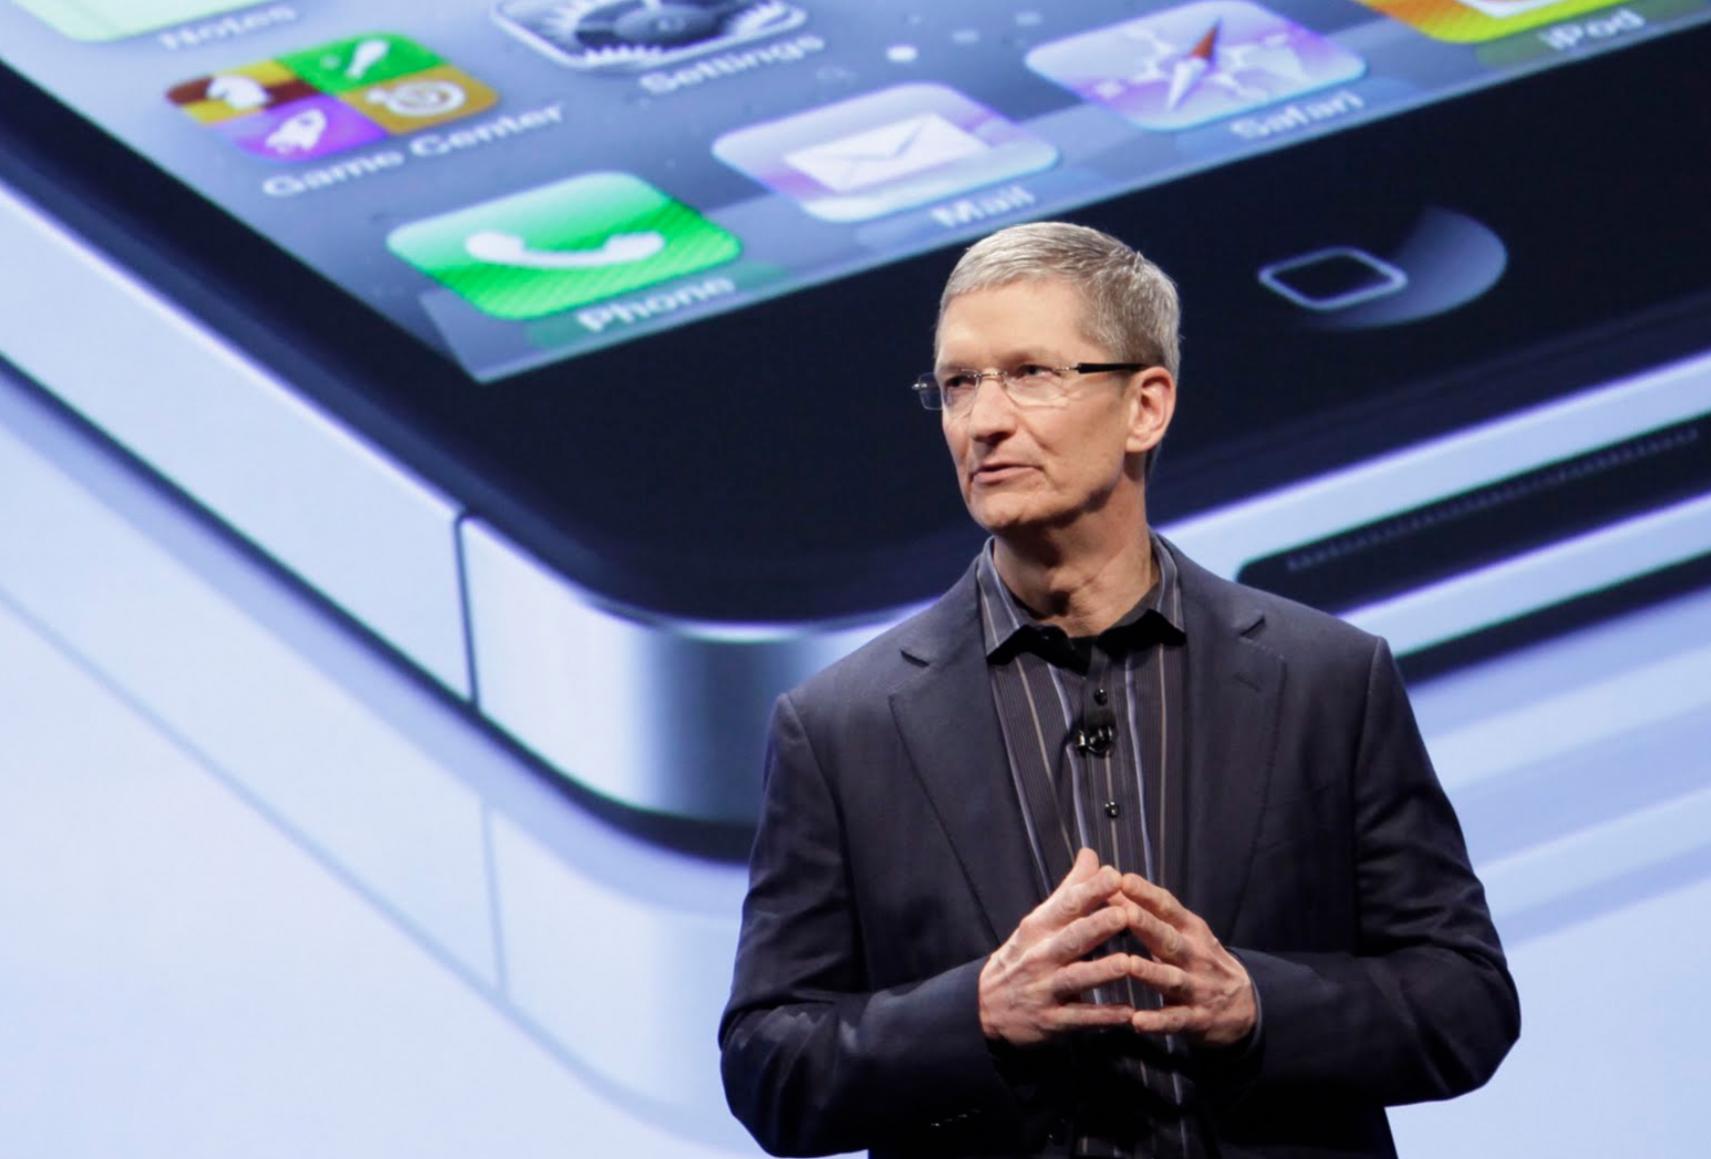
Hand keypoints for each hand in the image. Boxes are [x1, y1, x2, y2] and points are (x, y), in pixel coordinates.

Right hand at [978, 848, 1139, 1046]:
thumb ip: (1069, 890)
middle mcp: (1041, 956)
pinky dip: (1103, 1017)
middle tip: (1124, 914)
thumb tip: (1091, 855)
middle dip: (1096, 927)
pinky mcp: (1052, 1021)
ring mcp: (1045, 990)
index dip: (1090, 891)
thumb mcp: (1038, 922)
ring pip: (1076, 979)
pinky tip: (1128, 1013)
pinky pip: (1081, 1019)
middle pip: (1071, 939)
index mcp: (1039, 928)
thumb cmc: (1022, 956)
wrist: (984, 1006)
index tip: (1115, 875)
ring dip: (1102, 971)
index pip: (1065, 905)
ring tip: (1127, 963)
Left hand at [1115, 873, 1256, 1047]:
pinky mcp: (1197, 1019)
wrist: (1246, 1006)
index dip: (1147, 894)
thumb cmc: (1201, 960)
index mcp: (1191, 931)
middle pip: (1169, 939)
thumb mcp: (1185, 932)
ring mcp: (1198, 988)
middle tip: (1125, 913)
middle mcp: (1196, 956)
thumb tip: (1114, 880)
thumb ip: (1152, 910)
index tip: (1123, 879)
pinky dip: (1157, 1022)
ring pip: (1172, 979)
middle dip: (1148, 926)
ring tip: (1129, 965)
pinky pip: (1175, 1020)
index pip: (1169, 908)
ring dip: (1151, 972)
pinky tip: (1137, 1022)